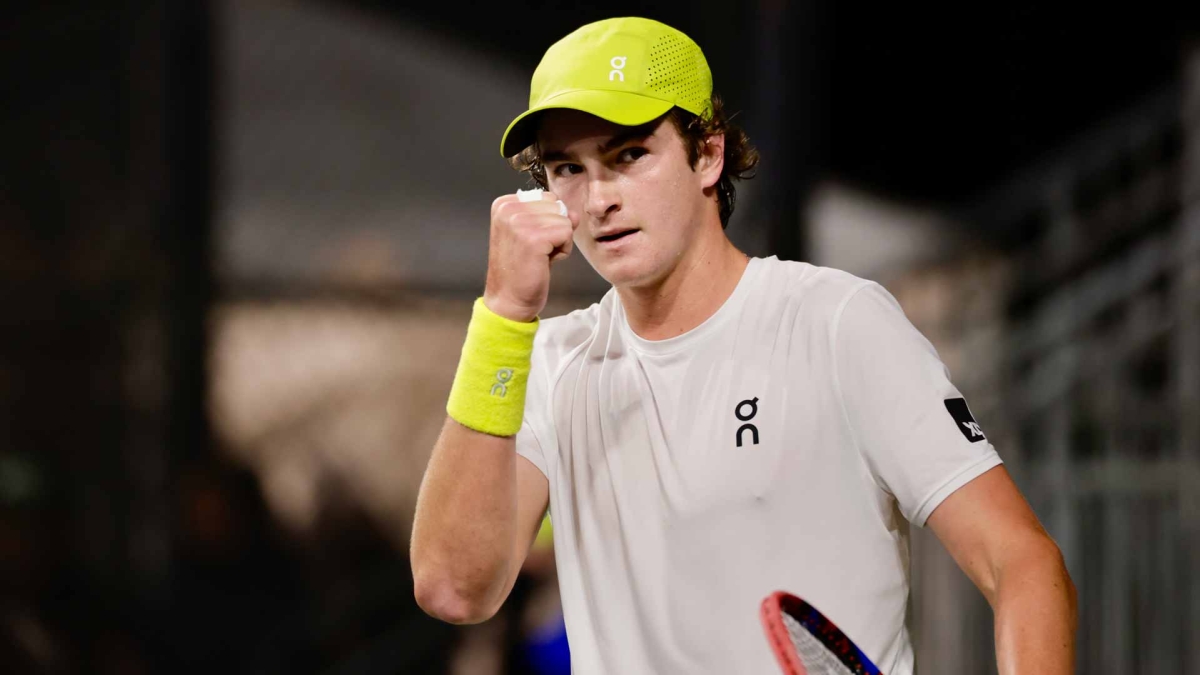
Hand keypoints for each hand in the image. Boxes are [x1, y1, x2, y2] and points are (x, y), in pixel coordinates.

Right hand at [484, 191, 575, 322]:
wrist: (509, 299)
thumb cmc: (521, 268)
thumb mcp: (534, 234)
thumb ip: (552, 217)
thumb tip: (573, 213)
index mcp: (504, 204)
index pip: (547, 197)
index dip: (547, 221)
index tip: (529, 241)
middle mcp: (509, 208)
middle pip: (557, 206)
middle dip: (555, 230)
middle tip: (536, 251)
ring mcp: (520, 222)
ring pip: (565, 220)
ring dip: (559, 241)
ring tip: (539, 256)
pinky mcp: (534, 237)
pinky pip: (567, 233)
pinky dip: (563, 250)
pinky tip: (545, 262)